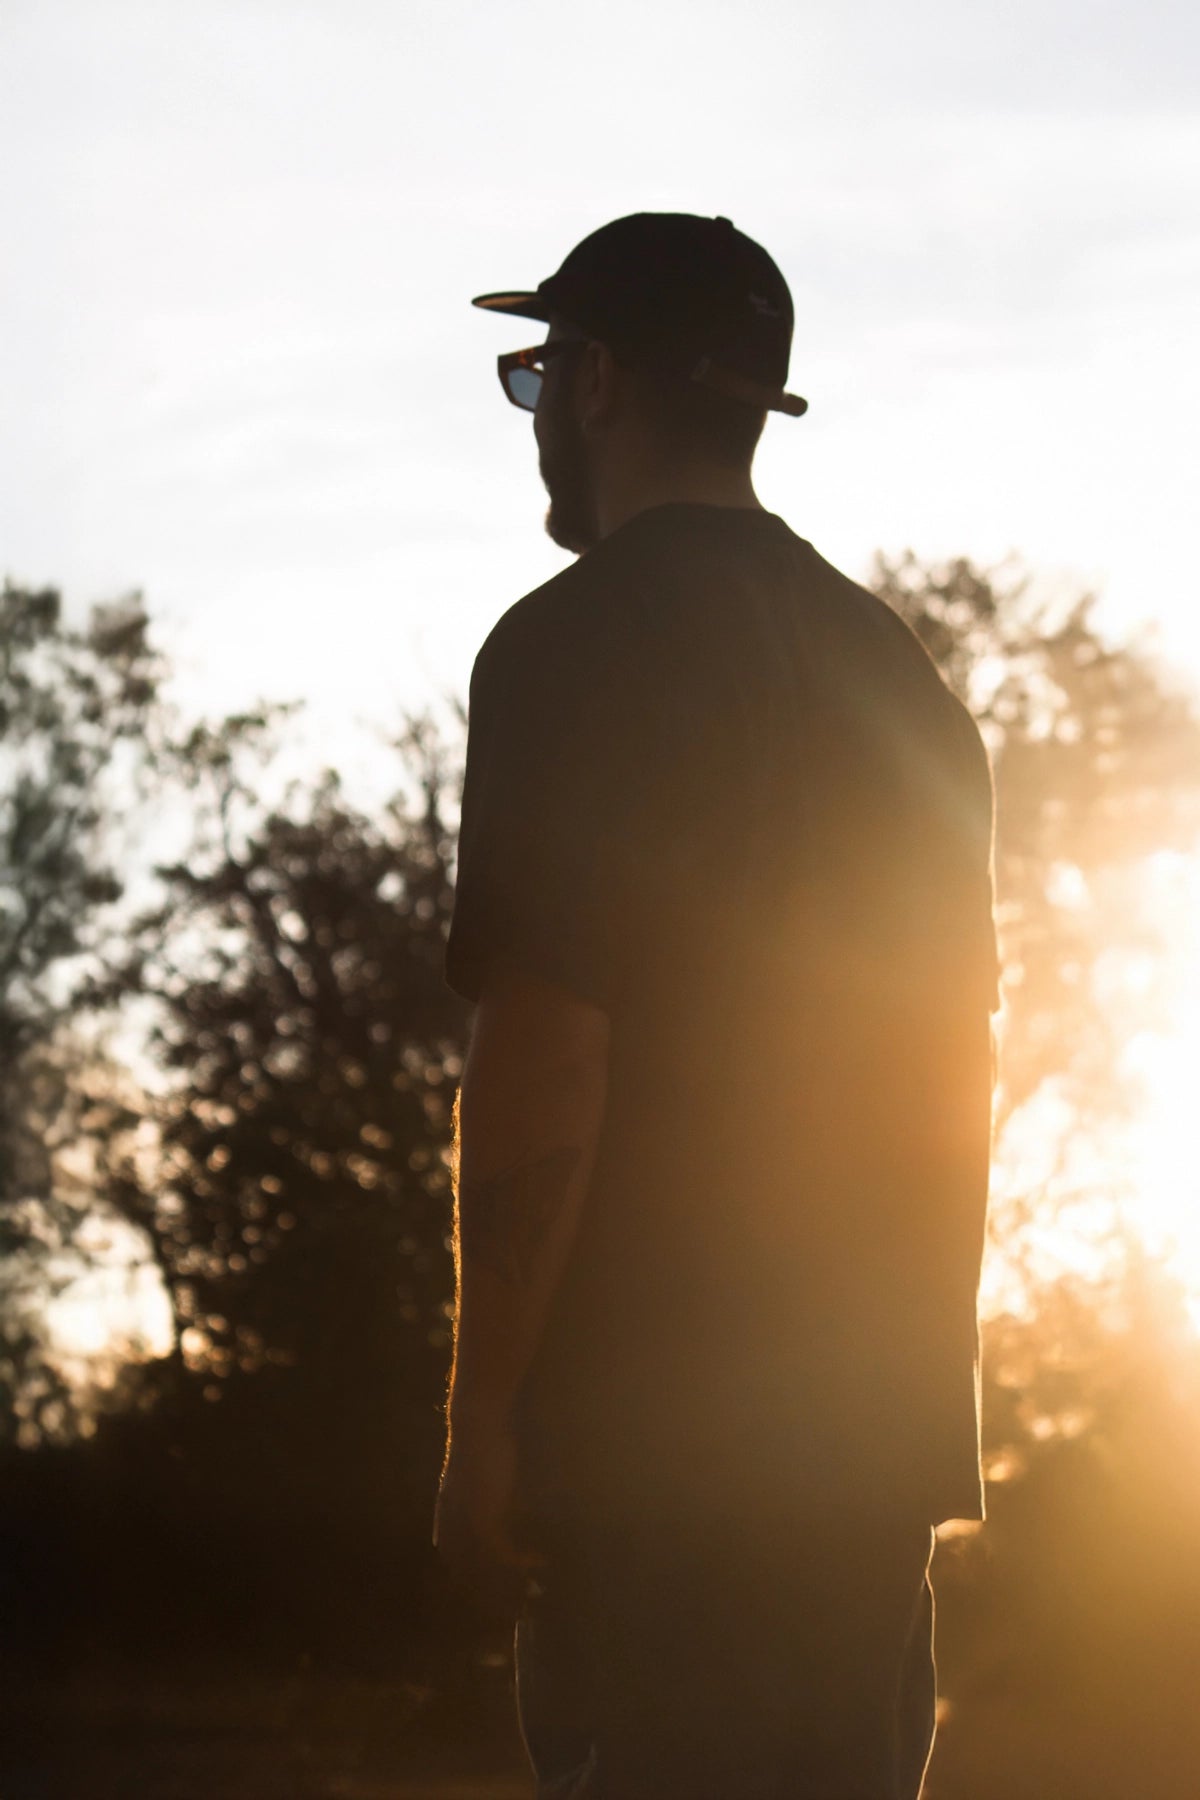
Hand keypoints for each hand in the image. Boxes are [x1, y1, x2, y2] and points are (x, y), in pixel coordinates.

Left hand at [433, 1417, 545, 1613]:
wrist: (478, 1422)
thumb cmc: (485, 1445)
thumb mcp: (485, 1480)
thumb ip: (493, 1501)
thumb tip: (516, 1516)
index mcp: (447, 1521)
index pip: (458, 1566)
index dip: (479, 1585)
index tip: (502, 1597)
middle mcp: (451, 1529)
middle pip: (468, 1578)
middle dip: (494, 1597)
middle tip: (521, 1608)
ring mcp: (465, 1526)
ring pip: (485, 1572)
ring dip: (510, 1587)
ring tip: (536, 1593)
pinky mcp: (483, 1519)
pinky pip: (501, 1554)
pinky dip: (520, 1563)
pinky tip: (540, 1562)